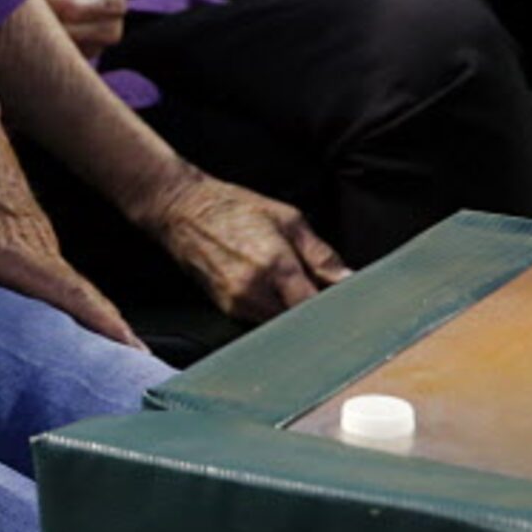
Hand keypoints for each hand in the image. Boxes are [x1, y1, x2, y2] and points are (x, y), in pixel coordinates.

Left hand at [0, 89, 141, 348]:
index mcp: (19, 252)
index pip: (75, 296)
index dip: (107, 326)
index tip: (137, 354)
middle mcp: (38, 245)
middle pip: (84, 298)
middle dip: (110, 336)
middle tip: (134, 376)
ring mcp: (37, 234)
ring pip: (71, 283)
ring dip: (90, 316)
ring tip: (106, 360)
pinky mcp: (28, 226)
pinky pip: (56, 269)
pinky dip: (68, 296)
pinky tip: (62, 319)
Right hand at [133, 166, 348, 322]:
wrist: (182, 210)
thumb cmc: (234, 208)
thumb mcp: (288, 219)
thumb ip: (320, 254)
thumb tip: (347, 279)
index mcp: (275, 264)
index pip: (315, 307)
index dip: (335, 310)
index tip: (349, 308)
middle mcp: (254, 290)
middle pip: (301, 320)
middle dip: (316, 310)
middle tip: (326, 295)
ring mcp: (236, 303)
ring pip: (282, 323)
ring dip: (295, 312)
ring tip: (298, 288)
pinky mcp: (226, 308)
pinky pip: (262, 320)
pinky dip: (275, 310)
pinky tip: (276, 291)